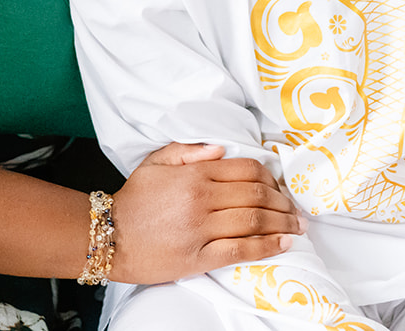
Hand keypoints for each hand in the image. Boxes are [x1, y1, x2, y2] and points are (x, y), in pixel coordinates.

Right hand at [109, 142, 301, 282]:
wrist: (108, 237)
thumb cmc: (133, 200)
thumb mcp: (156, 162)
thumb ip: (189, 150)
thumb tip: (221, 148)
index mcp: (194, 174)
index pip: (246, 169)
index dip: (271, 177)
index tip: (281, 187)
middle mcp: (201, 198)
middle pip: (256, 194)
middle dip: (283, 202)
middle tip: (296, 210)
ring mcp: (201, 228)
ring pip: (254, 220)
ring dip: (282, 223)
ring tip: (297, 227)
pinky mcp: (198, 256)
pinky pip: (240, 249)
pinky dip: (266, 246)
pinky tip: (282, 244)